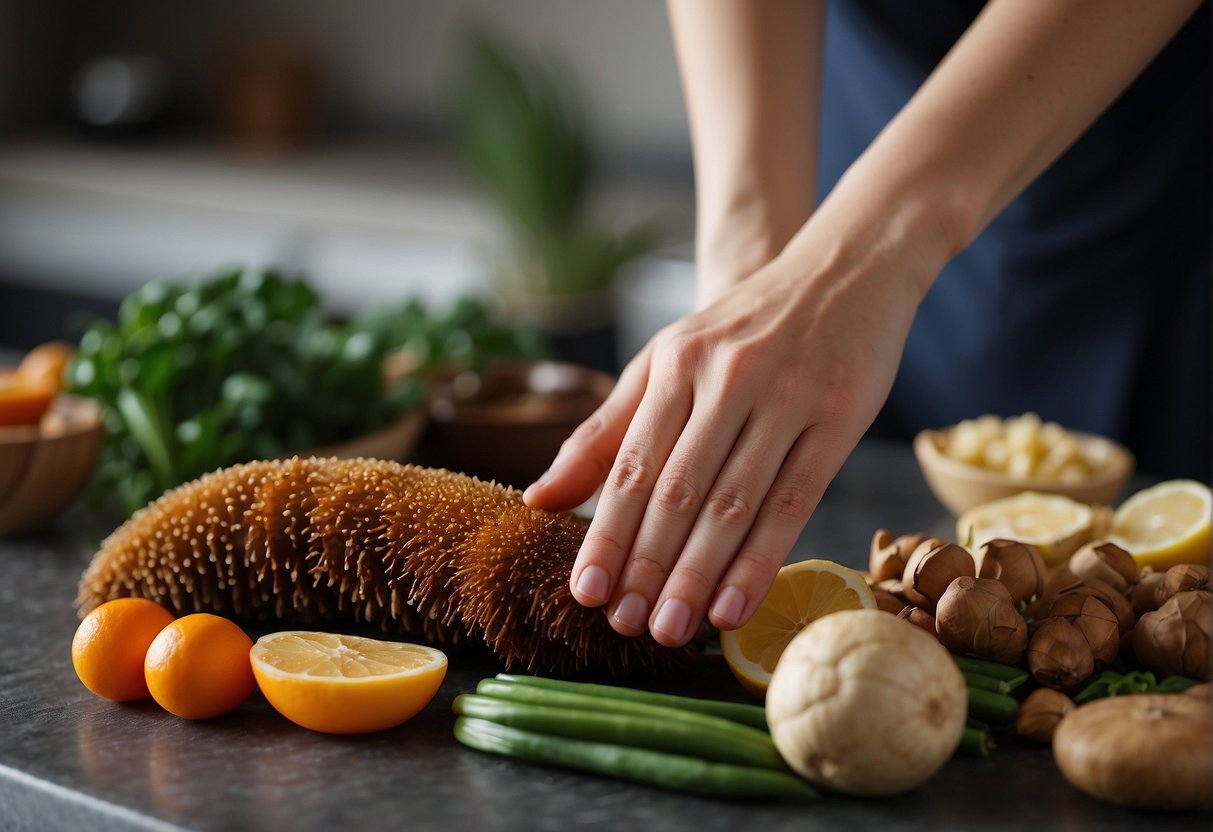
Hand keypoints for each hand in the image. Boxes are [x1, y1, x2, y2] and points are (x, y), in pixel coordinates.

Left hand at [523, 223, 928, 646]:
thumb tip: (538, 498)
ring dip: (697, 573)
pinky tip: (735, 606)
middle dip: (646, 564)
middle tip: (625, 625)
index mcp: (674, 362)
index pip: (631, 465)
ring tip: (670, 629)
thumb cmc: (743, 330)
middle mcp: (726, 378)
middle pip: (677, 490)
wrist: (845, 270)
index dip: (606, 533)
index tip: (585, 593)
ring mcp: (785, 398)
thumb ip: (606, 430)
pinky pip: (794, 501)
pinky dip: (761, 558)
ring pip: (732, 502)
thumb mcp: (667, 361)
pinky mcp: (837, 418)